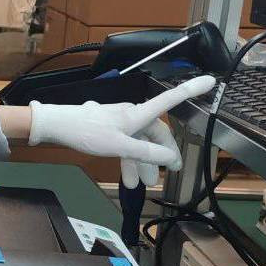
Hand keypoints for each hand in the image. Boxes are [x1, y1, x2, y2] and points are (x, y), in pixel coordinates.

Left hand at [28, 76, 216, 180]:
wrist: (55, 126)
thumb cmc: (87, 132)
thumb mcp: (120, 146)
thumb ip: (146, 153)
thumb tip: (171, 157)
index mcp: (137, 114)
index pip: (169, 100)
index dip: (190, 91)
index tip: (210, 80)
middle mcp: (131, 115)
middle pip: (153, 134)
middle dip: (160, 156)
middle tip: (168, 174)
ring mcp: (118, 122)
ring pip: (137, 143)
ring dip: (141, 164)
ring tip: (142, 185)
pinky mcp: (106, 129)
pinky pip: (123, 145)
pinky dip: (126, 160)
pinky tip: (126, 177)